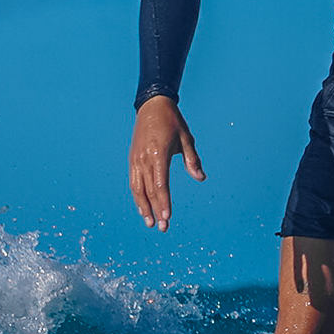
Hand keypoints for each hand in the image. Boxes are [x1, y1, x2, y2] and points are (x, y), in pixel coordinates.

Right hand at [128, 96, 203, 229]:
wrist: (151, 105)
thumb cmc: (172, 122)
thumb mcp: (186, 138)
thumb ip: (192, 159)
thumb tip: (201, 178)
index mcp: (158, 154)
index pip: (161, 184)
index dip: (164, 202)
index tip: (167, 217)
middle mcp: (144, 159)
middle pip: (149, 190)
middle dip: (155, 210)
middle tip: (162, 227)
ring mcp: (136, 159)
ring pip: (137, 188)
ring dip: (143, 207)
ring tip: (149, 222)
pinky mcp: (132, 159)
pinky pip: (133, 181)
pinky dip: (137, 196)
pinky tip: (142, 206)